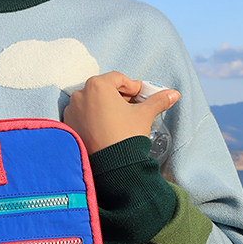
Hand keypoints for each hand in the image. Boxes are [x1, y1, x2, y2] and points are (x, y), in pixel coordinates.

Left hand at [63, 72, 179, 154]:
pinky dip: (93, 117)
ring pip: (91, 102)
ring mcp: (71, 110)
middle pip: (103, 88)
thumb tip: (174, 94)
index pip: (118, 78)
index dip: (132, 86)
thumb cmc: (126, 135)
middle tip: (131, 107)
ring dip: (105, 106)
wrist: (111, 165)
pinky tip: (105, 128)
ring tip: (119, 119)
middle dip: (118, 96)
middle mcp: (80, 94)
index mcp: (98, 85)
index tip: (140, 96)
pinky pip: (82, 115)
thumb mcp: (145, 114)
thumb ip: (158, 100)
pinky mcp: (68, 125)